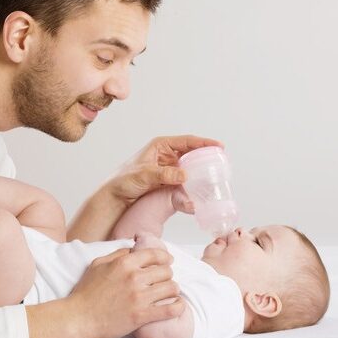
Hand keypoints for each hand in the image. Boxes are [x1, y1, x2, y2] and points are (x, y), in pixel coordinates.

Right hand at [67, 247, 185, 337]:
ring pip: (171, 288)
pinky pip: (170, 309)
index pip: (155, 254)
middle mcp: (134, 277)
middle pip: (166, 271)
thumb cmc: (86, 292)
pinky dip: (177, 306)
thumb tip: (134, 249)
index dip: (165, 257)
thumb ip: (118, 254)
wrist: (79, 317)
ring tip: (169, 293)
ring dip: (172, 290)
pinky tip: (176, 305)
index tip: (168, 261)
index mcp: (124, 263)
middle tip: (164, 280)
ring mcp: (139, 297)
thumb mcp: (98, 264)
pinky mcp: (141, 316)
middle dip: (167, 275)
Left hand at [107, 135, 222, 206]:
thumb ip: (164, 174)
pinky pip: (184, 181)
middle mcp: (166, 155)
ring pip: (190, 168)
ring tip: (215, 177)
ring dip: (201, 172)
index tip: (219, 146)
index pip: (187, 141)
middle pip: (191, 153)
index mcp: (160, 145)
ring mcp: (168, 168)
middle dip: (206, 157)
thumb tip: (185, 175)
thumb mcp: (144, 174)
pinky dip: (192, 185)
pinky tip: (201, 190)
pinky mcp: (168, 182)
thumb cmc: (123, 180)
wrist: (115, 196)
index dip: (204, 143)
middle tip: (222, 163)